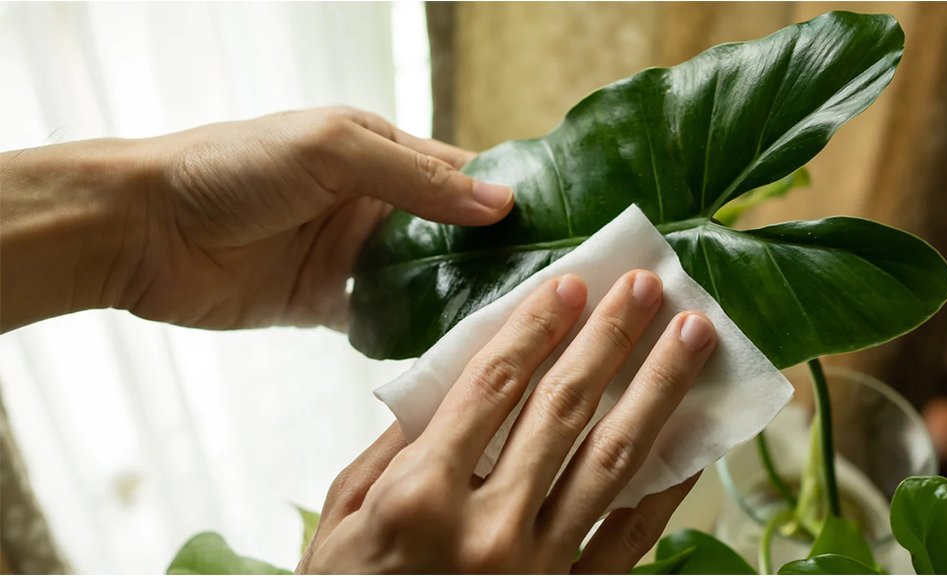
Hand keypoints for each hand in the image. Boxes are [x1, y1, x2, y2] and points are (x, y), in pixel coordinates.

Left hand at [0, 108, 512, 330]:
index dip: (509, 199)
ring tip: (514, 327)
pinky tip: (450, 352)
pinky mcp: (325, 302)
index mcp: (378, 152)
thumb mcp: (332, 153)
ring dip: (459, 300)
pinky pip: (383, 320)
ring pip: (423, 280)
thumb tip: (500, 203)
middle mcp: (371, 203)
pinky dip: (413, 334)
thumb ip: (417, 179)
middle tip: (550, 292)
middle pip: (451, 233)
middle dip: (494, 259)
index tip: (561, 230)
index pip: (462, 174)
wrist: (142, 230)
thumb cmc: (232, 169)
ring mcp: (349, 256)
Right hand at [298, 271, 716, 572]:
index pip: (492, 387)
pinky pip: (632, 538)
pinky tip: (696, 439)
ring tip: (693, 338)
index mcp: (421, 495)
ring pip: (612, 463)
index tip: (572, 282)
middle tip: (648, 285)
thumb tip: (455, 376)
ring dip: (658, 391)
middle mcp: (488, 528)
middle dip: (610, 339)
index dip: (537, 328)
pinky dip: (669, 487)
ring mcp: (538, 569)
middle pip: (563, 411)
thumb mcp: (344, 513)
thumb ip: (396, 443)